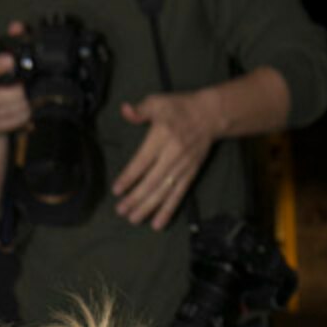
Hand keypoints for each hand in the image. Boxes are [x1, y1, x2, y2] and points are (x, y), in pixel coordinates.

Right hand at [0, 22, 31, 139]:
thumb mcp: (2, 65)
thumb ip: (11, 42)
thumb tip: (17, 27)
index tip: (11, 60)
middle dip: (14, 94)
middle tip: (29, 89)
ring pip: (0, 111)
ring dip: (20, 107)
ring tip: (34, 102)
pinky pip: (4, 124)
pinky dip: (19, 119)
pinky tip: (28, 114)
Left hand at [112, 90, 217, 229]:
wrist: (210, 115)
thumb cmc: (180, 107)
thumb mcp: (158, 102)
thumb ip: (141, 110)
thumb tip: (125, 110)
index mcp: (162, 137)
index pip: (142, 161)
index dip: (129, 177)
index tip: (117, 190)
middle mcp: (172, 155)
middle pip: (151, 181)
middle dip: (135, 198)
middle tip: (120, 211)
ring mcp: (182, 167)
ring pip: (163, 192)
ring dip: (148, 208)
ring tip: (133, 219)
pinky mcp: (190, 175)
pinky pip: (178, 196)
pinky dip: (168, 211)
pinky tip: (158, 224)